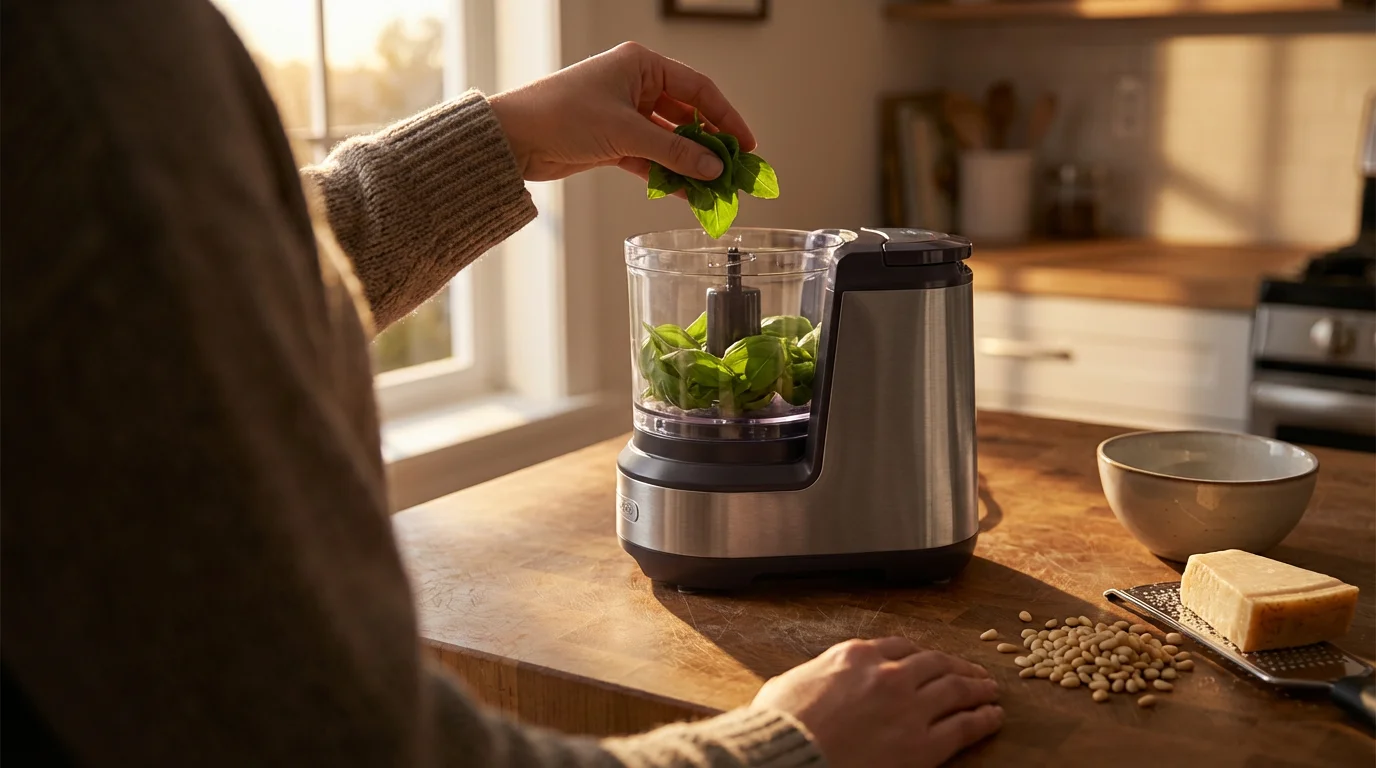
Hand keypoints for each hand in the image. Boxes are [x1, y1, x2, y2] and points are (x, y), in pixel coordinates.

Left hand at [488, 41, 754, 184]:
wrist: (512, 138)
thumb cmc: (560, 115)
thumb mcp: (625, 133)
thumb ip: (674, 152)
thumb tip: (713, 169)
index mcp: (641, 65)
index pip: (698, 89)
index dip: (726, 117)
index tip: (746, 145)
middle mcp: (634, 85)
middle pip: (686, 116)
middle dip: (708, 146)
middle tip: (732, 173)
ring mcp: (623, 114)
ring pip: (668, 140)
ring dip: (688, 165)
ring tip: (711, 190)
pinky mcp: (611, 141)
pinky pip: (650, 158)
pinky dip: (666, 174)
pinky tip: (685, 193)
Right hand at [752, 637, 1003, 767]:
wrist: (789, 756)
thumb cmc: (780, 726)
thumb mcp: (787, 685)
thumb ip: (813, 677)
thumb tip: (807, 684)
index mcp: (855, 656)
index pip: (898, 647)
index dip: (918, 654)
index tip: (928, 659)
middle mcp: (889, 674)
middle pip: (935, 663)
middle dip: (957, 666)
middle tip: (972, 672)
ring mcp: (909, 708)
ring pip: (956, 689)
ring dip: (978, 687)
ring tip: (991, 690)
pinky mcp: (922, 744)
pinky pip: (964, 726)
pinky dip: (983, 718)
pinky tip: (993, 716)